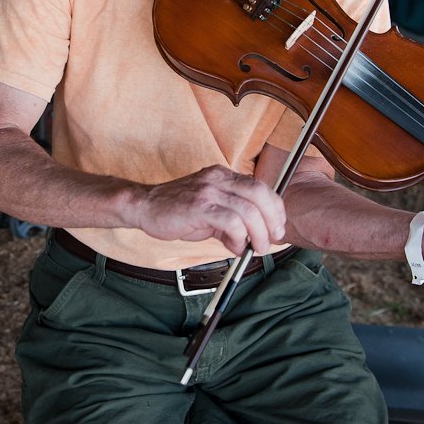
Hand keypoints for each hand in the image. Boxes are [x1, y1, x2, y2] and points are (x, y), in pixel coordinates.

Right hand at [134, 165, 286, 255]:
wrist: (146, 206)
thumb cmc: (178, 210)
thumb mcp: (210, 211)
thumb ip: (233, 221)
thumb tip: (253, 240)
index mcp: (224, 175)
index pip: (260, 186)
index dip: (275, 208)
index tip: (278, 227)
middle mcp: (219, 178)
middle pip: (260, 194)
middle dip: (273, 220)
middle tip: (272, 240)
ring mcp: (209, 191)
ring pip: (248, 210)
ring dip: (258, 233)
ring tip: (256, 248)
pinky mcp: (199, 207)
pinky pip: (230, 220)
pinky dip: (239, 236)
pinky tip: (235, 246)